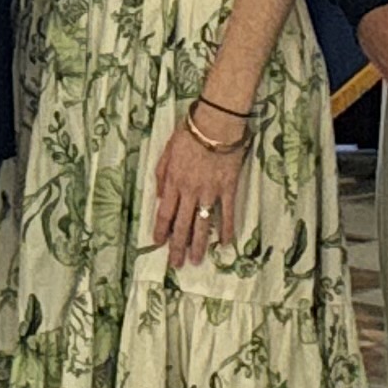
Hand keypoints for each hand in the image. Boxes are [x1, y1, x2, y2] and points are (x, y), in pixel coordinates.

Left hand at [150, 119, 249, 267]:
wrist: (217, 123)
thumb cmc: (191, 132)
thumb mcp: (167, 149)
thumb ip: (162, 173)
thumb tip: (159, 196)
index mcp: (173, 181)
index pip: (165, 212)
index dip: (161, 230)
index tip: (159, 244)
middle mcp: (190, 191)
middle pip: (182, 224)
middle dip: (178, 246)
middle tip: (176, 263)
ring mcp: (210, 191)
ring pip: (203, 223)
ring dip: (199, 244)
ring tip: (197, 260)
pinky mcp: (228, 188)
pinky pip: (227, 212)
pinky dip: (227, 228)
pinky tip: (226, 243)